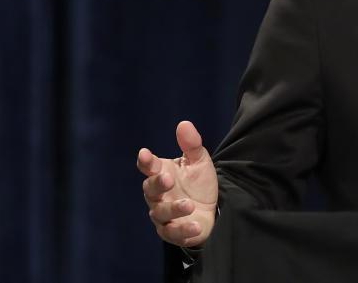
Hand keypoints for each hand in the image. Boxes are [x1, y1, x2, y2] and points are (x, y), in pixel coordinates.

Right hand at [138, 121, 218, 246]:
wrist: (212, 209)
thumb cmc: (199, 184)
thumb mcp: (199, 161)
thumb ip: (191, 144)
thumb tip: (184, 124)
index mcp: (161, 174)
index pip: (148, 166)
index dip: (146, 161)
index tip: (145, 154)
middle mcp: (158, 195)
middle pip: (150, 190)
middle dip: (157, 184)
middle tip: (168, 178)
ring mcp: (163, 215)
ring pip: (161, 213)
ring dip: (174, 208)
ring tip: (189, 204)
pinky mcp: (172, 232)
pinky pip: (173, 233)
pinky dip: (184, 230)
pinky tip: (196, 225)